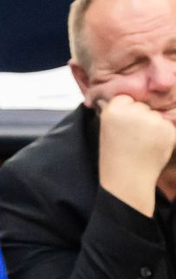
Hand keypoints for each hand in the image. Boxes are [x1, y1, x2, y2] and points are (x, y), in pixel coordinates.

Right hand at [98, 94, 175, 216]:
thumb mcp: (109, 130)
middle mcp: (133, 111)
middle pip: (143, 106)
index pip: (126, 99)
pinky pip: (168, 126)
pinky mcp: (166, 129)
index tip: (121, 130)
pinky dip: (164, 136)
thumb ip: (120, 113)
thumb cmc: (116, 157)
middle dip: (140, 120)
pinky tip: (151, 148)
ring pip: (156, 116)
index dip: (125, 114)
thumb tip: (131, 98)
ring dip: (153, 128)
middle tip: (130, 140)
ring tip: (141, 145)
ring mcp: (151, 120)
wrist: (126, 180)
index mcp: (113, 110)